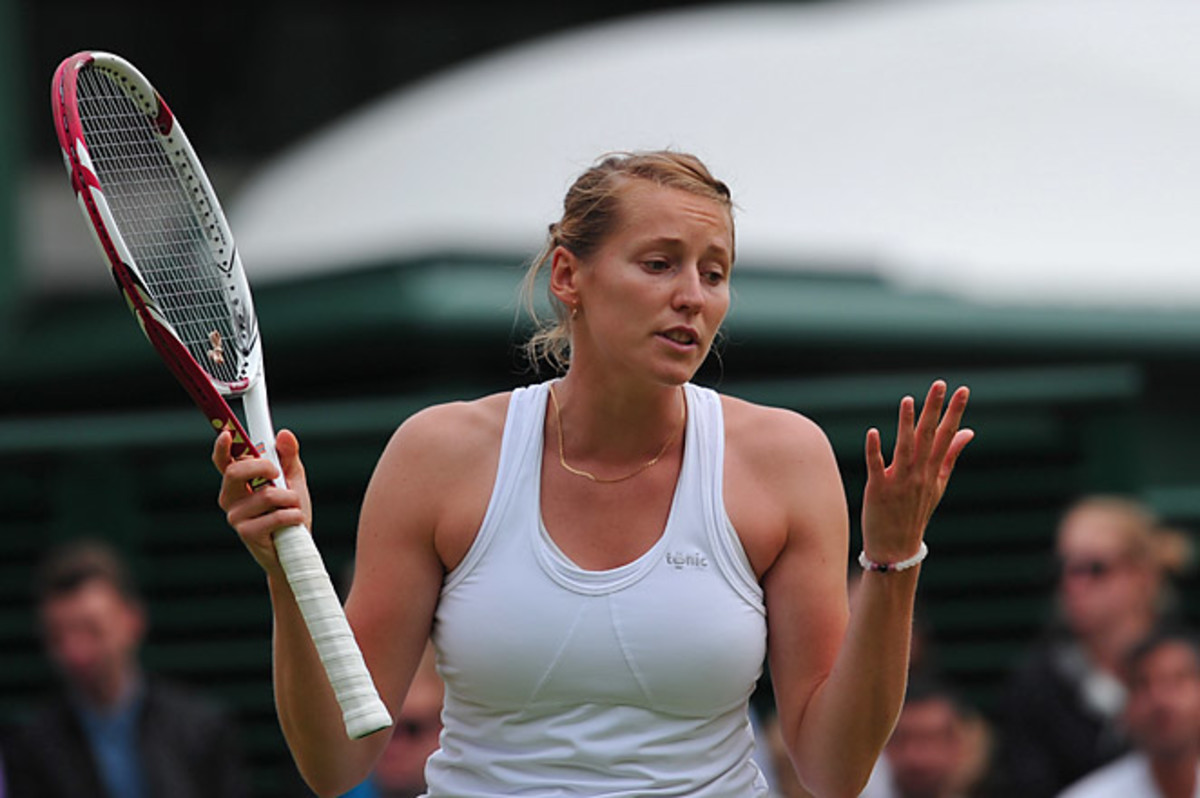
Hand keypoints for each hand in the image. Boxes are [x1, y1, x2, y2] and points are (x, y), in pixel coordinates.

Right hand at [212, 428, 312, 574]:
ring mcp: (236, 516)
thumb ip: (288, 457)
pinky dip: (294, 516)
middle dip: (263, 467)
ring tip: (293, 507)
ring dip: (291, 499)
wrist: (294, 550)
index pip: (224, 461)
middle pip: (236, 472)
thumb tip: (284, 435)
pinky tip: (293, 523)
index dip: (221, 447)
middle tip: (278, 474)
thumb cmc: (290, 513)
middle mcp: (231, 498)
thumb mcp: (293, 480)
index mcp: (238, 482)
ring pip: (267, 495)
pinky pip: (277, 515)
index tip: (228, 434)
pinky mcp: (246, 533)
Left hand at [861, 381, 971, 562]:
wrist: (897, 546)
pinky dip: (875, 450)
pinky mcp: (878, 489)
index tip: (962, 390)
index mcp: (933, 470)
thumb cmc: (915, 511)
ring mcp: (899, 481)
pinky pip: (876, 467)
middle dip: (935, 410)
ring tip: (908, 400)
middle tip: (940, 384)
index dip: (955, 412)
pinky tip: (873, 432)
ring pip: (904, 448)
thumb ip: (951, 455)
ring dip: (906, 424)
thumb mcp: (938, 484)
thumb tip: (968, 431)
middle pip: (929, 437)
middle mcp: (919, 473)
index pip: (947, 436)